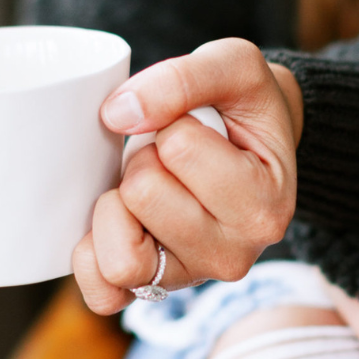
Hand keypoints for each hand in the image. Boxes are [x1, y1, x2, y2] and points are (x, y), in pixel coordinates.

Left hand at [73, 39, 302, 315]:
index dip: (173, 123)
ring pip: (121, 254)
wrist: (250, 142)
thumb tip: (117, 115)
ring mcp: (191, 277)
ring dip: (119, 204)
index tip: (201, 129)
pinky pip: (102, 293)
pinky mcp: (151, 292)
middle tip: (171, 159)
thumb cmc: (241, 105)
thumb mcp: (234, 65)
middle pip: (142, 195)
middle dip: (144, 160)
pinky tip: (114, 222)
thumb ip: (182, 79)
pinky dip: (93, 255)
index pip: (179, 147)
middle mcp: (235, 255)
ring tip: (149, 189)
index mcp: (265, 206)